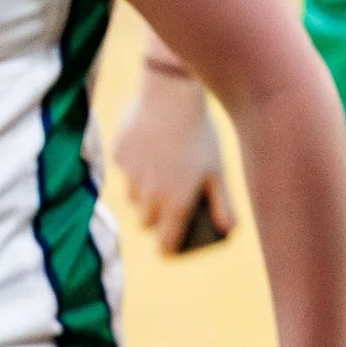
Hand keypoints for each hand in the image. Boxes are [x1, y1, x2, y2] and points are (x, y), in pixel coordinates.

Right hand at [113, 67, 234, 256]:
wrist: (168, 97)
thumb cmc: (199, 134)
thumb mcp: (217, 170)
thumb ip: (222, 203)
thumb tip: (228, 230)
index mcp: (175, 203)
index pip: (165, 243)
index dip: (169, 248)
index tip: (171, 248)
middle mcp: (148, 196)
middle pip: (146, 223)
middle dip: (156, 219)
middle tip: (170, 204)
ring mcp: (129, 177)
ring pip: (132, 198)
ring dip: (144, 195)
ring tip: (161, 173)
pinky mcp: (117, 157)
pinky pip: (124, 171)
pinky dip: (135, 167)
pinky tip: (150, 148)